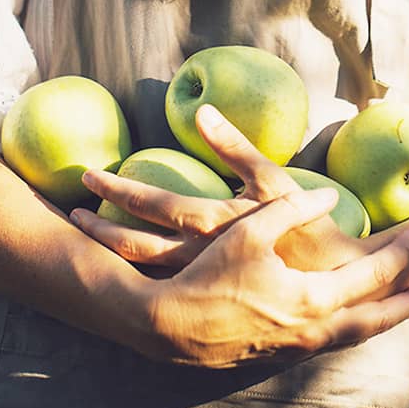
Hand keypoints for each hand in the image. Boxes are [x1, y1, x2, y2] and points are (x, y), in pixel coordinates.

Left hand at [72, 104, 381, 271]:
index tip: (88, 177)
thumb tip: (200, 111)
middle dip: (99, 226)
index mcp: (212, 224)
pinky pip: (160, 285)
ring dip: (109, 250)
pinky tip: (118, 264)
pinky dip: (133, 272)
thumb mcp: (273, 183)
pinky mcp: (208, 296)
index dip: (116, 189)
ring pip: (140, 269)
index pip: (151, 203)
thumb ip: (235, 146)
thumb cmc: (308, 228)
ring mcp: (200, 282)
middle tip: (74, 209)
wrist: (334, 285)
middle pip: (133, 244)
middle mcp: (198, 258)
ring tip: (87, 232)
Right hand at [123, 189, 408, 367]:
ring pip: (353, 337)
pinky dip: (348, 330)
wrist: (169, 328)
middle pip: (376, 321)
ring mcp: (297, 349)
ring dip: (381, 320)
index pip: (372, 277)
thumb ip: (294, 208)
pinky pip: (328, 343)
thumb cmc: (209, 275)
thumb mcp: (250, 230)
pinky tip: (350, 321)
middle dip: (407, 304)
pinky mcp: (279, 356)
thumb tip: (327, 196)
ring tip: (400, 307)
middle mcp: (314, 332)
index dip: (399, 256)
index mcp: (313, 300)